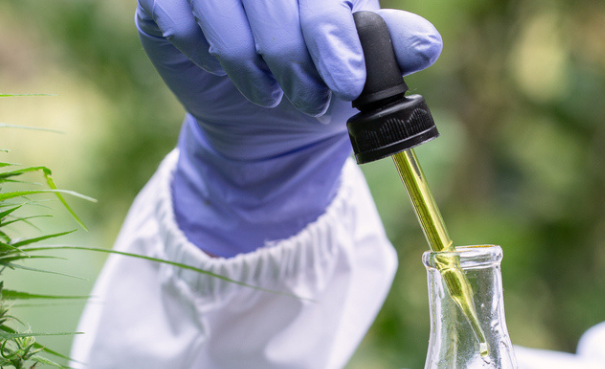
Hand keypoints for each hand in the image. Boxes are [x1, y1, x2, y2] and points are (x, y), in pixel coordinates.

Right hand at [136, 0, 441, 255]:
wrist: (263, 119)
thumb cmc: (315, 79)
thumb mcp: (356, 71)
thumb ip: (387, 49)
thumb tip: (427, 44)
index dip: (330, 26)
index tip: (347, 78)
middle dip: (291, 50)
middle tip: (310, 98)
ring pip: (220, 0)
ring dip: (248, 60)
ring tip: (269, 94)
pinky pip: (177, 18)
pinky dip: (204, 53)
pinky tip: (221, 72)